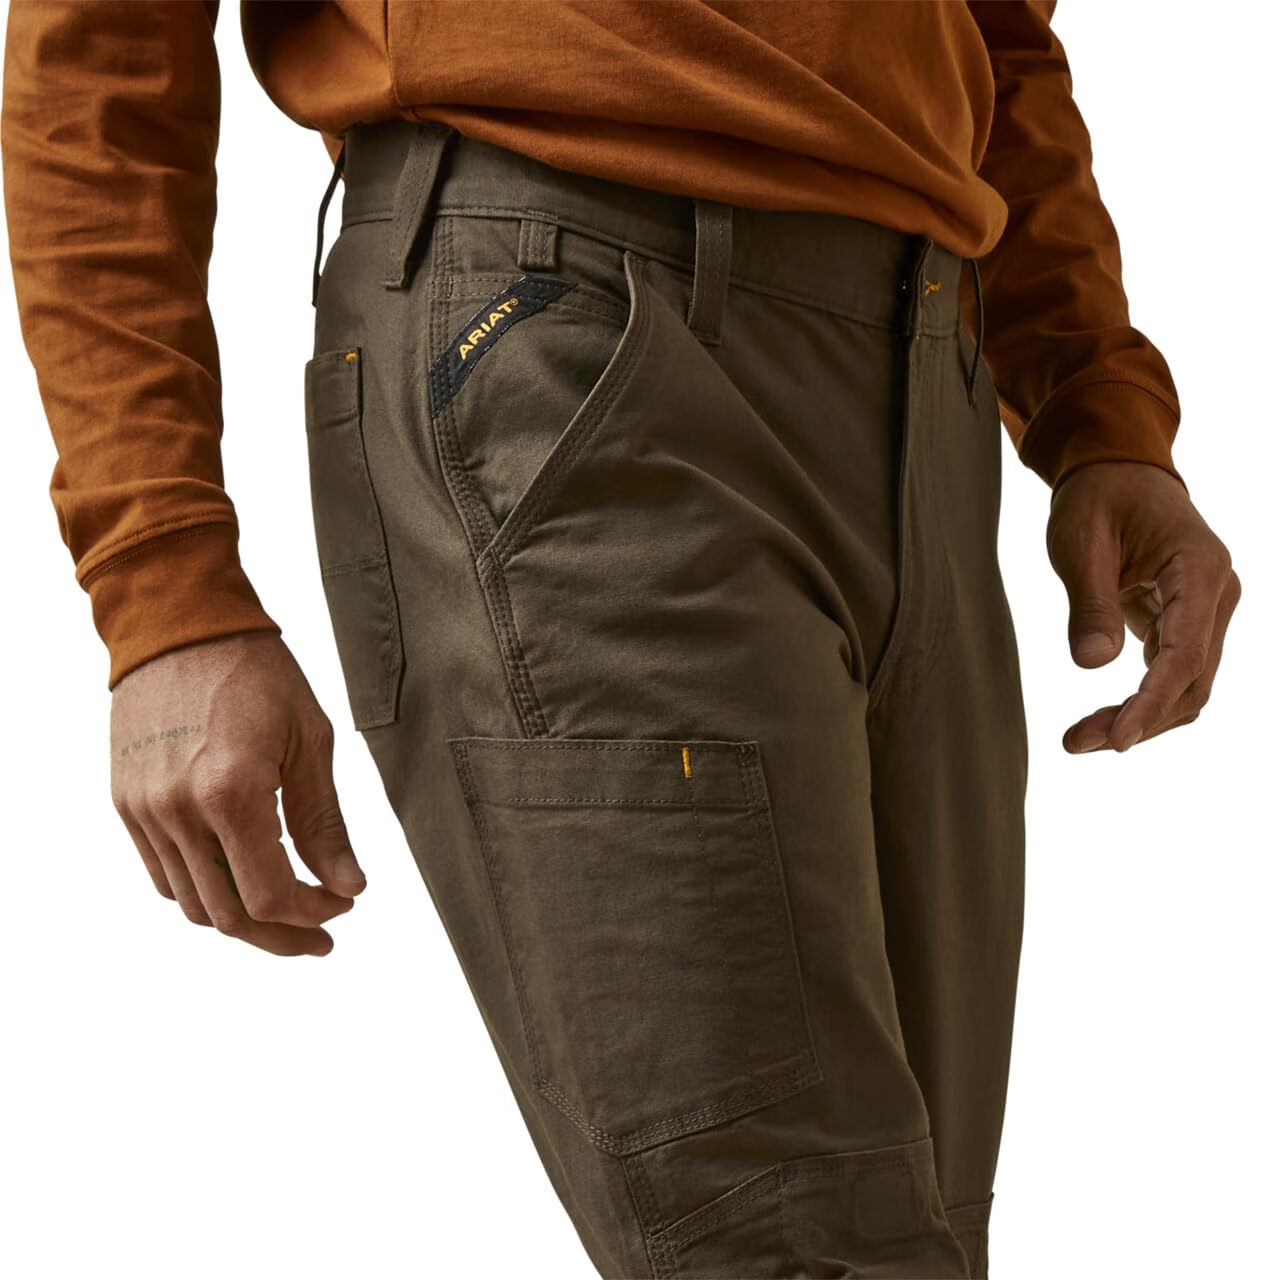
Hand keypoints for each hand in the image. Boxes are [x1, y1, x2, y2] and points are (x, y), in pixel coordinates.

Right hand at [110, 631, 364, 955]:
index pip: (269, 896)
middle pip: (228, 915)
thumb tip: (348, 887)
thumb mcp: (310, 741)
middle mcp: (178, 811)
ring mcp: (144, 811)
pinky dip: (204, 892)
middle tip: (322, 935)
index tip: (344, 904)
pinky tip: (241, 881)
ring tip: (286, 913)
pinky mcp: (126, 804)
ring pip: (192, 903)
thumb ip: (325, 823)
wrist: (180, 626)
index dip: (311, 914)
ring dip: (243, 920)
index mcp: (231, 792)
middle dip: (282, 934)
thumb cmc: (256, 673)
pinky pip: (163, 875)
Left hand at [1046, 461, 1240, 753]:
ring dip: (1140, 719)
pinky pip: (1172, 674)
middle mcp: (1216, 593)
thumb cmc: (1096, 497)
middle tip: (1076, 743)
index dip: (1152, 702)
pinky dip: (1141, 702)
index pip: (1184, 653)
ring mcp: (1207, 611)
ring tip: (1080, 738)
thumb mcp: (1080, 540)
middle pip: (1191, 681)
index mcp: (1199, 567)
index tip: (1117, 739)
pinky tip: (1100, 720)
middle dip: (1139, 720)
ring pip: (1186, 686)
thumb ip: (1089, 601)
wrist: (1117, 470)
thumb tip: (1094, 664)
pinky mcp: (1187, 622)